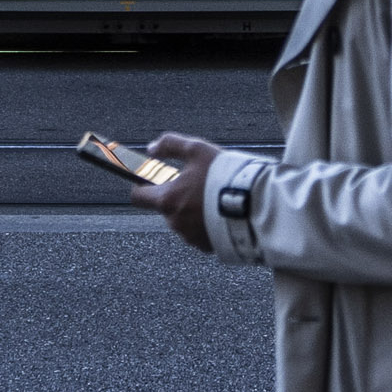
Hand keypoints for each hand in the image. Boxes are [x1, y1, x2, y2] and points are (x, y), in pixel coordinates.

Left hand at [139, 133, 223, 251]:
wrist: (253, 205)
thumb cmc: (223, 176)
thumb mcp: (196, 149)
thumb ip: (170, 145)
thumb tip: (152, 148)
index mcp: (168, 200)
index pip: (138, 197)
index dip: (141, 187)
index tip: (149, 181)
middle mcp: (175, 222)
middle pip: (165, 208)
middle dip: (176, 197)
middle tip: (197, 184)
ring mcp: (191, 236)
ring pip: (183, 221)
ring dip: (191, 211)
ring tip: (213, 198)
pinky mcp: (207, 246)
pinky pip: (200, 234)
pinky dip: (206, 223)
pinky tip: (221, 212)